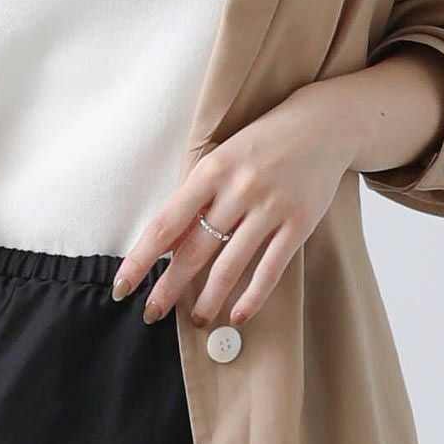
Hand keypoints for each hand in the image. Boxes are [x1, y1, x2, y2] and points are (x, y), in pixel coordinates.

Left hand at [111, 84, 351, 328]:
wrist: (321, 124)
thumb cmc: (261, 144)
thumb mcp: (221, 160)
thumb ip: (196, 200)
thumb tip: (166, 247)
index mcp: (210, 171)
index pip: (164, 225)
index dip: (140, 260)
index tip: (122, 286)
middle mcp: (238, 189)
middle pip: (194, 250)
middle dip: (169, 287)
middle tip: (151, 314)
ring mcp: (270, 207)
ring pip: (230, 265)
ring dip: (209, 299)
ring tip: (196, 319)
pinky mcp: (299, 223)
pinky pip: (271, 269)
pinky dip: (252, 297)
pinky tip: (238, 315)